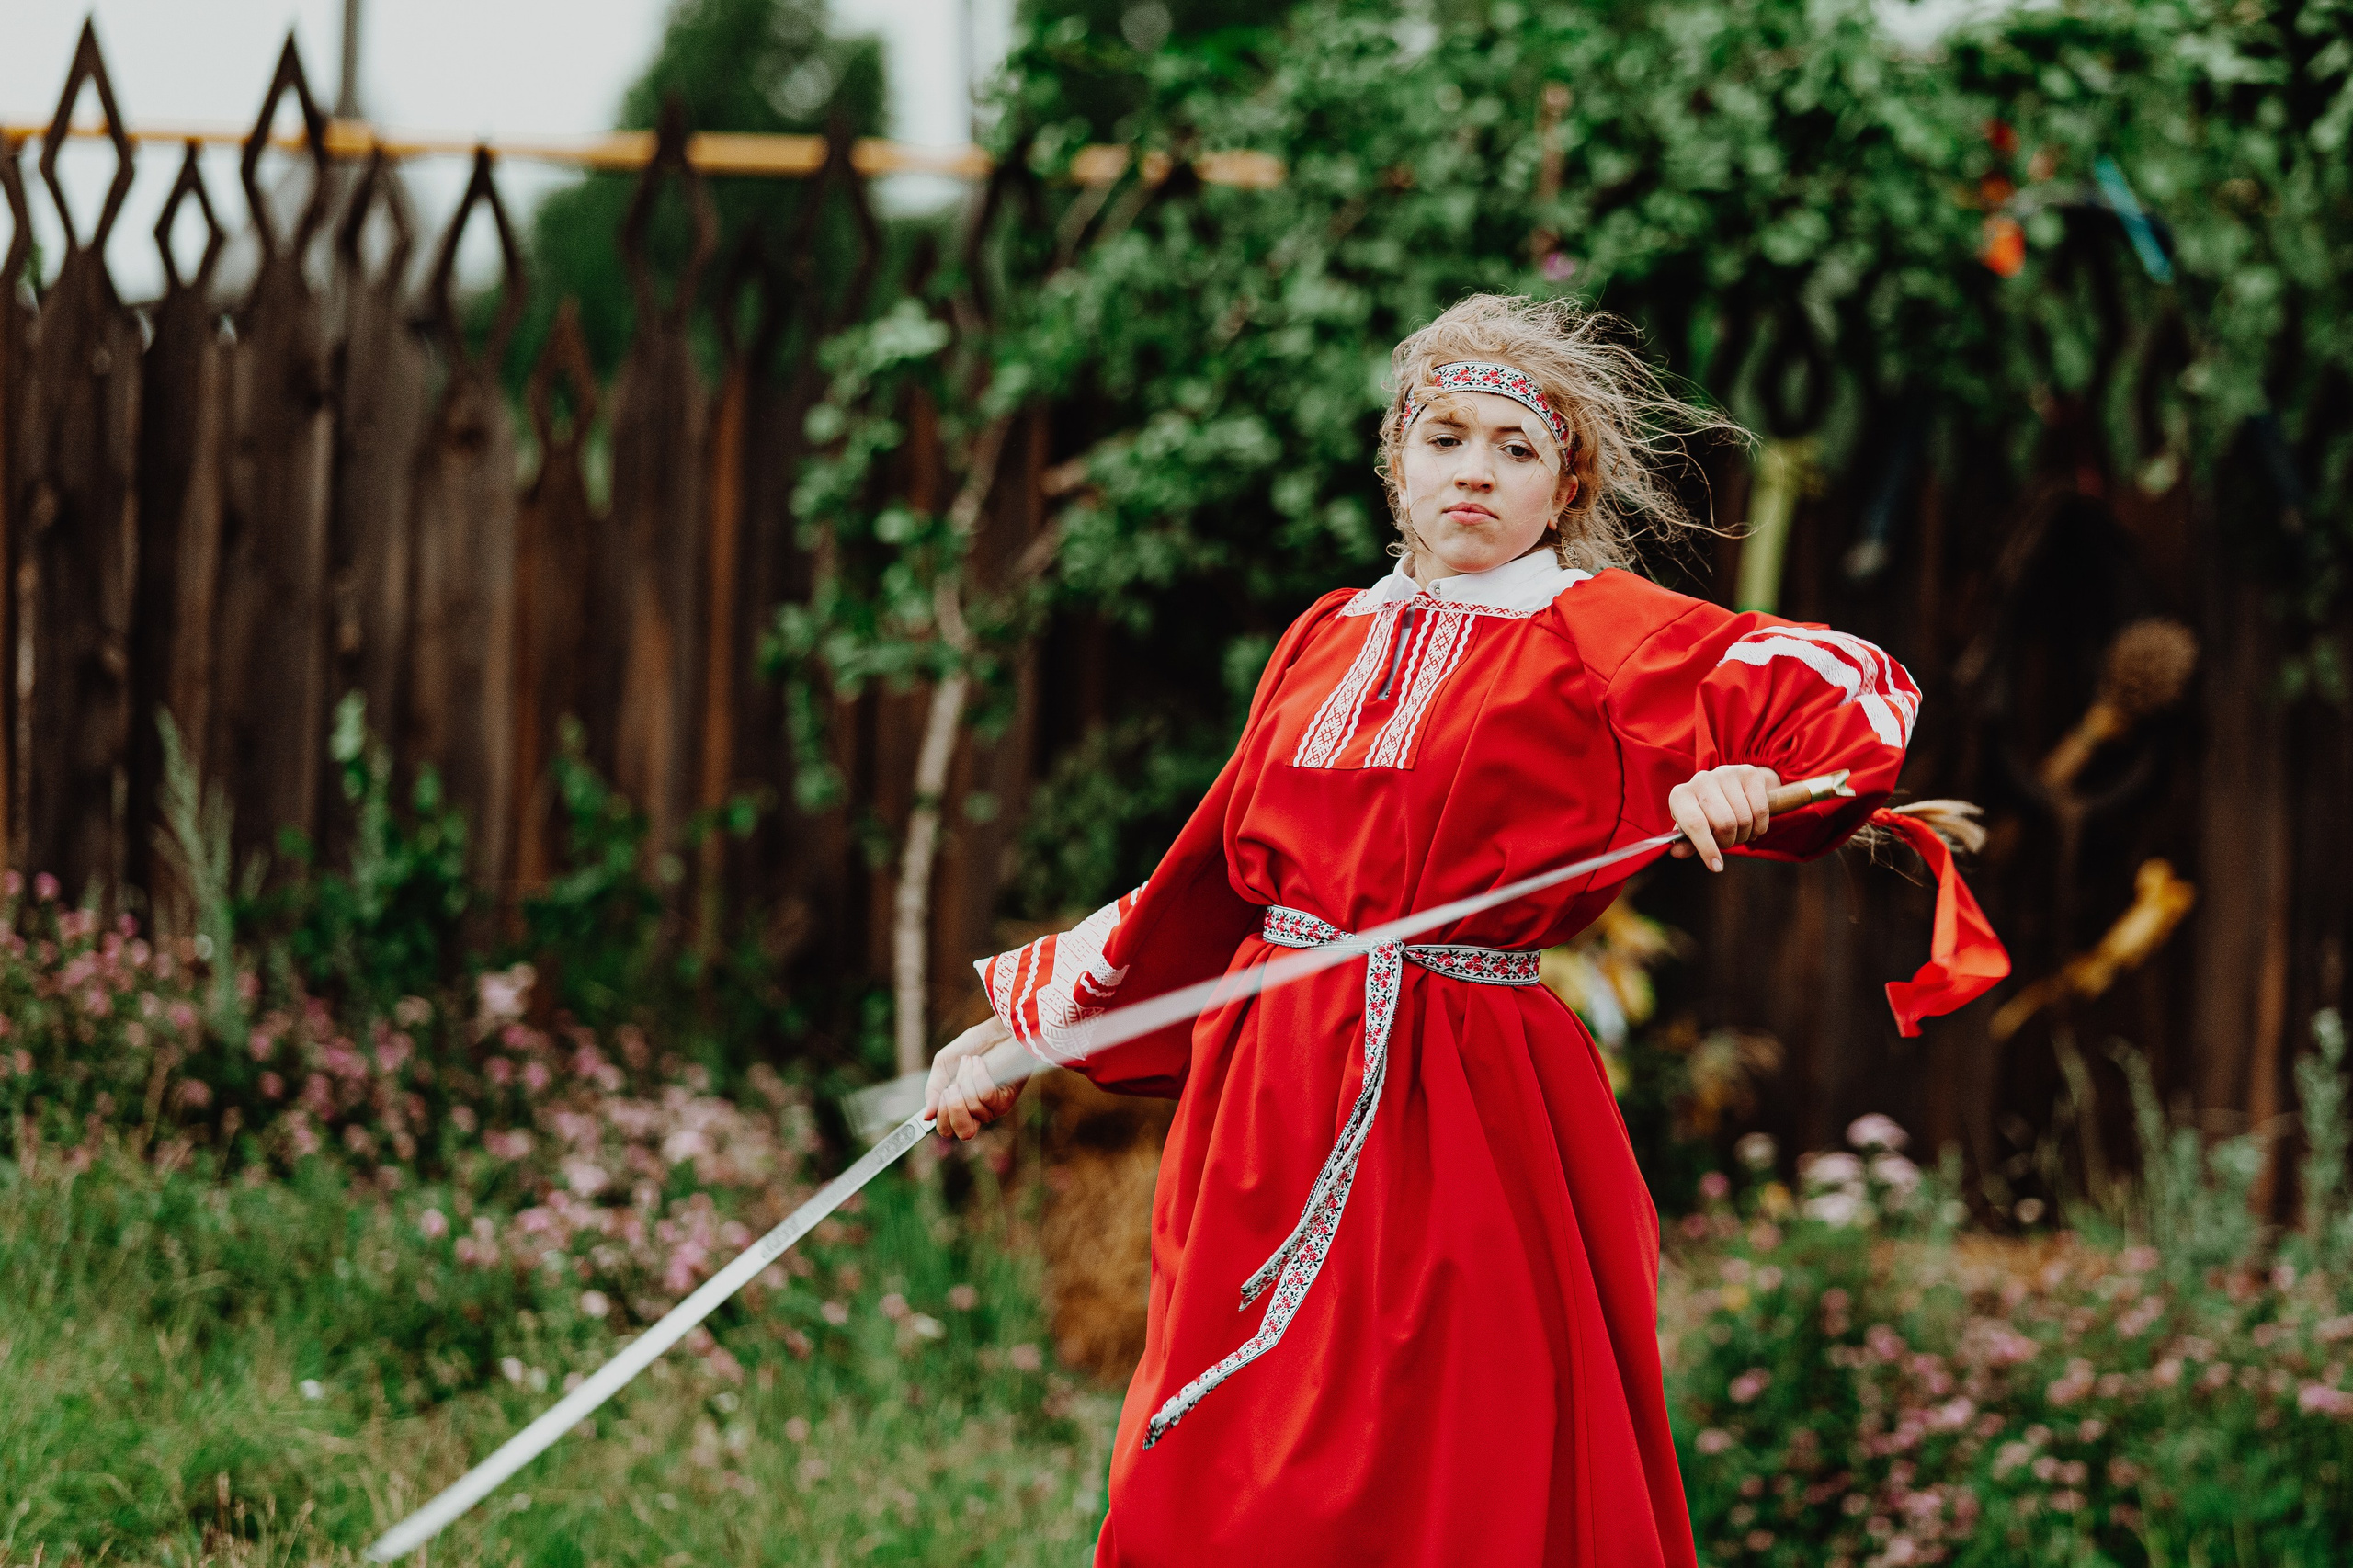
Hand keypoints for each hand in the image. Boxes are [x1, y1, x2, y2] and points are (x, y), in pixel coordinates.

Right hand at [924, 1013, 1018, 1140]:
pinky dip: (978, 1075)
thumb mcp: (944, 1066)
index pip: (948, 1130)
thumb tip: (926, 1116)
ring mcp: (992, 1108)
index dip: (941, 1118)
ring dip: (966, 1078)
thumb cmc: (972, 1046)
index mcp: (958, 1107)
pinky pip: (985, 1095)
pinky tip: (979, 1063)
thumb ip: (934, 1091)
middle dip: (953, 1107)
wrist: (995, 1031)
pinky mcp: (1006, 1099)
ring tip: (970, 1061)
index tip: (940, 1098)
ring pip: (972, 1106)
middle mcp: (976, 1113)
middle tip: (952, 1086)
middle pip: (964, 1131)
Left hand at [1667, 765, 1780, 871]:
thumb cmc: (1704, 813)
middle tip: (1726, 841)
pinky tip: (1752, 825)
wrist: (1727, 787)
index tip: (1716, 867)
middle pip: (1725, 824)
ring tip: (1738, 831)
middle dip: (1728, 842)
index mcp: (1680, 796)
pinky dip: (1760, 827)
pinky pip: (1760, 810)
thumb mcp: (1691, 828)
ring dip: (1745, 835)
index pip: (1695, 824)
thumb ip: (1686, 842)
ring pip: (1744, 819)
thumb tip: (1677, 852)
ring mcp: (1725, 773)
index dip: (1707, 848)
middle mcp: (1700, 780)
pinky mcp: (1748, 773)